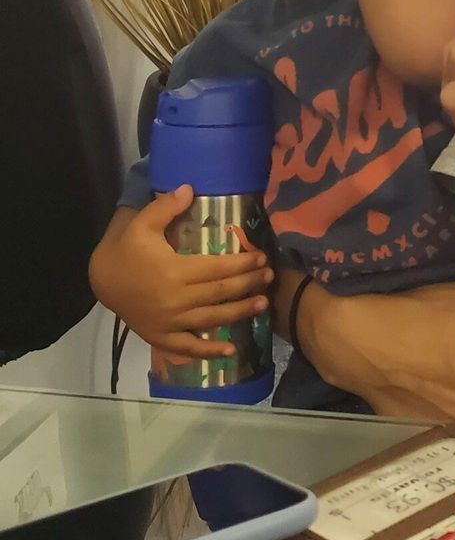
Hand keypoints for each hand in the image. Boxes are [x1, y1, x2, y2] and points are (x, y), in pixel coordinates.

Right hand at [89, 188, 271, 356]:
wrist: (101, 281)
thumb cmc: (125, 250)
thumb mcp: (140, 224)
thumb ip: (165, 207)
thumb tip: (190, 188)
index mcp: (175, 271)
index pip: (218, 268)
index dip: (243, 263)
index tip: (262, 257)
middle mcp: (176, 299)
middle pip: (221, 292)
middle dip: (248, 283)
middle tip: (269, 275)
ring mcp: (169, 321)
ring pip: (212, 318)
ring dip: (240, 312)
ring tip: (263, 303)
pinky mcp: (161, 336)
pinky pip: (188, 347)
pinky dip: (209, 351)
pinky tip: (231, 351)